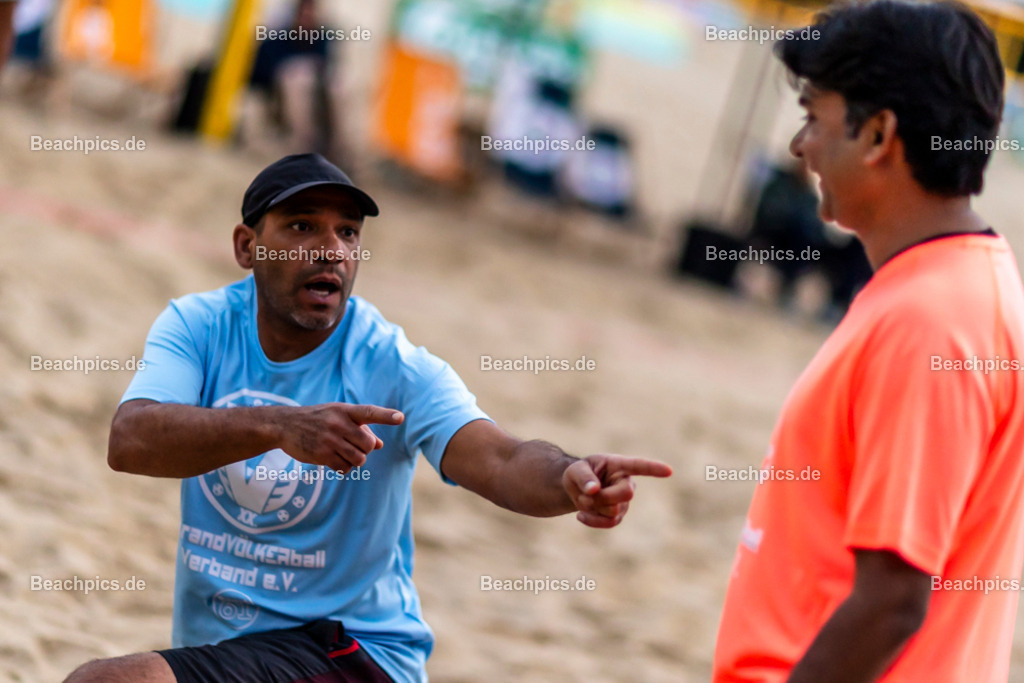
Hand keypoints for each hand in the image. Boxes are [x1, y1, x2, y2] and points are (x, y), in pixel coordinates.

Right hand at [277, 403, 403, 472]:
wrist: (285, 425)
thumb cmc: (319, 419)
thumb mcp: (338, 416)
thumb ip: (361, 428)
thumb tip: (380, 445)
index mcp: (345, 411)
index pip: (369, 412)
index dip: (386, 416)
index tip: (401, 417)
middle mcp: (338, 424)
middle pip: (368, 445)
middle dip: (366, 449)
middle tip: (354, 445)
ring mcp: (329, 440)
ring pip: (359, 459)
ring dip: (356, 460)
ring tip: (344, 452)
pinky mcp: (321, 455)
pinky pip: (345, 468)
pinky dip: (344, 467)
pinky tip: (334, 459)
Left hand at [562, 454, 672, 528]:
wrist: (576, 491)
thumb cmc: (579, 474)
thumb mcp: (575, 470)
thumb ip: (583, 477)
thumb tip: (593, 489)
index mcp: (618, 465)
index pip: (639, 466)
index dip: (654, 468)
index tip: (669, 471)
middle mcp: (626, 482)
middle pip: (626, 493)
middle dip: (603, 497)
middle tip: (585, 494)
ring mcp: (624, 501)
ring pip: (614, 511)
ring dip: (593, 508)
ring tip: (583, 500)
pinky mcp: (618, 516)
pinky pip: (609, 523)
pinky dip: (592, 521)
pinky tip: (581, 515)